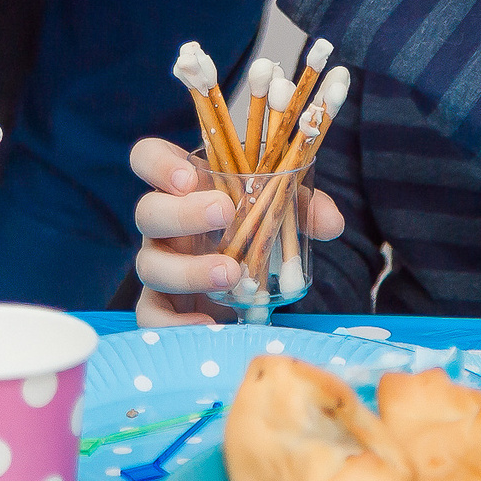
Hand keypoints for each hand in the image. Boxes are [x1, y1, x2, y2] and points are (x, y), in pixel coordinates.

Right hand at [129, 136, 343, 326]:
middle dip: (183, 214)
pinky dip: (175, 322)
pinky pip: (150, 314)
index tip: (187, 176)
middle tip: (224, 214)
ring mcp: (158, 264)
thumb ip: (302, 209)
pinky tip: (209, 322)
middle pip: (147, 210)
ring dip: (189, 270)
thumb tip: (333, 222)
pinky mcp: (160, 305)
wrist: (242, 287)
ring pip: (149, 264)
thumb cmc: (253, 233)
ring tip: (230, 274)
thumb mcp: (277, 211)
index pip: (148, 158)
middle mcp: (163, 224)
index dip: (158, 164)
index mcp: (184, 188)